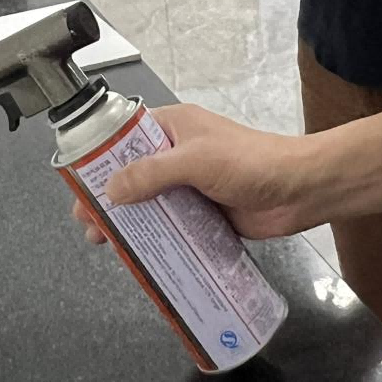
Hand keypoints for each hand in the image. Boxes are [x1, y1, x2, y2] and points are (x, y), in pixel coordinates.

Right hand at [70, 104, 319, 244]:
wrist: (301, 190)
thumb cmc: (251, 163)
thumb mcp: (195, 161)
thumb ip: (151, 174)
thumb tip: (110, 191)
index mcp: (174, 127)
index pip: (125, 139)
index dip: (100, 162)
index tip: (80, 188)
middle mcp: (178, 153)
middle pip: (132, 176)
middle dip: (109, 199)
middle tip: (89, 226)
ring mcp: (191, 184)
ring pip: (150, 203)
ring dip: (129, 222)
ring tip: (107, 244)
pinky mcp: (204, 212)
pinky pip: (172, 225)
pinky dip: (156, 237)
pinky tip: (140, 255)